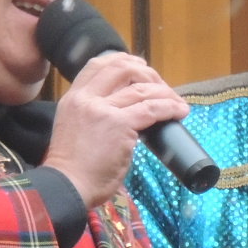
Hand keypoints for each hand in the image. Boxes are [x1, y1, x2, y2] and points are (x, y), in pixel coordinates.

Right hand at [43, 52, 190, 207]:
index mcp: (73, 98)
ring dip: (165, 93)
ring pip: (141, 89)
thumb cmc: (72, 168)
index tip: (140, 67)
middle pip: (122, 68)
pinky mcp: (120, 125)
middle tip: (161, 87)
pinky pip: (152, 109)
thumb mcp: (74, 129)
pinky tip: (179, 111)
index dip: (122, 60)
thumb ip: (92, 115)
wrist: (67, 186)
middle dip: (147, 73)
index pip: (97, 64)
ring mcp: (103, 110)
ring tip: (176, 103)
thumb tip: (123, 112)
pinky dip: (170, 107)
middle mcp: (86, 98)